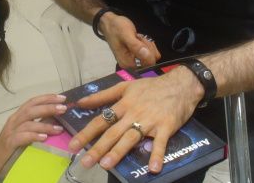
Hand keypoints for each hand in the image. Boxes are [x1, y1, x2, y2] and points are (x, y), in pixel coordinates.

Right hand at [0, 93, 67, 178]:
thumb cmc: (11, 144)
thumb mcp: (24, 130)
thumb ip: (36, 123)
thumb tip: (56, 118)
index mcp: (18, 115)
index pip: (32, 102)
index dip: (47, 98)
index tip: (62, 98)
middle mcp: (14, 120)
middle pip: (31, 109)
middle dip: (48, 107)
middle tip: (63, 108)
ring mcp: (11, 131)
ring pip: (28, 123)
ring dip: (45, 124)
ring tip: (59, 128)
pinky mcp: (9, 143)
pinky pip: (22, 137)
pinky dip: (34, 136)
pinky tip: (44, 138)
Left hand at [68, 67, 203, 173]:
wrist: (180, 84)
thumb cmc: (151, 87)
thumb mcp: (126, 86)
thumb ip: (103, 95)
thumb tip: (81, 102)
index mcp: (123, 104)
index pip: (101, 119)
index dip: (86, 133)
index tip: (73, 145)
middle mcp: (133, 113)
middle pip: (113, 132)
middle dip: (98, 147)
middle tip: (85, 161)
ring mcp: (149, 121)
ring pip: (131, 138)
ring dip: (118, 152)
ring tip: (106, 165)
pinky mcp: (166, 127)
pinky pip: (160, 143)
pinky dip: (157, 155)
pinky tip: (153, 168)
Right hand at [98, 12, 160, 68]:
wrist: (110, 23)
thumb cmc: (116, 28)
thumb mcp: (126, 34)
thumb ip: (136, 46)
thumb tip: (147, 56)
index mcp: (127, 63)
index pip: (148, 63)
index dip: (148, 51)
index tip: (139, 40)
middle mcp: (131, 66)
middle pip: (151, 60)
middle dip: (147, 46)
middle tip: (137, 37)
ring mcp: (134, 61)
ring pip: (152, 55)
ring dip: (147, 44)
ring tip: (136, 37)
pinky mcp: (136, 56)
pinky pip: (150, 53)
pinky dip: (147, 44)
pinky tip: (139, 39)